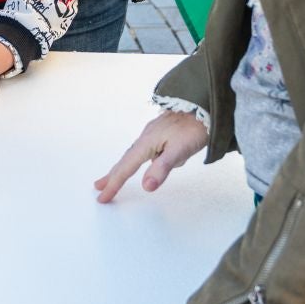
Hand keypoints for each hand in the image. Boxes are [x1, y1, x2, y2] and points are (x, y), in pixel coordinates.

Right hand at [94, 110, 209, 202]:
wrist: (205, 106)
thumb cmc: (193, 128)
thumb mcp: (179, 151)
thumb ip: (161, 168)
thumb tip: (146, 187)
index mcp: (147, 143)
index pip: (126, 168)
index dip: (114, 184)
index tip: (103, 197)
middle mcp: (146, 138)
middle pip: (125, 160)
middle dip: (112, 175)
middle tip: (99, 188)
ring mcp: (153, 134)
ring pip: (134, 155)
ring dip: (122, 168)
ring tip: (114, 178)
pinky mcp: (161, 132)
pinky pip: (144, 150)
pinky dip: (135, 159)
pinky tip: (145, 161)